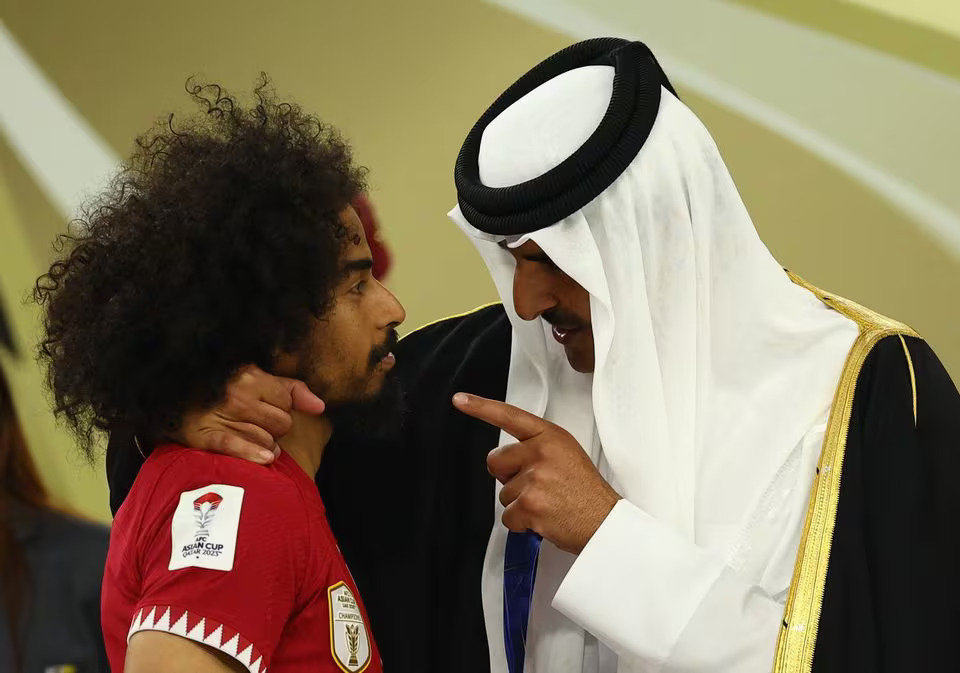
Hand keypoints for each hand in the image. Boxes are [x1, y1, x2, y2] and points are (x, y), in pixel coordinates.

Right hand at [176, 365, 324, 463]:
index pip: (287, 402)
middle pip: (282, 424)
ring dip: (263, 445)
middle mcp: (236, 394)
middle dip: (275, 429)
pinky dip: (253, 454)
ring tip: (247, 439)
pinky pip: (239, 447)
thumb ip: (291, 389)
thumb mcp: (255, 379)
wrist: (169, 401)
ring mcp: (220, 415)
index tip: (267, 411)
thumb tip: (320, 406)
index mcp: (249, 375)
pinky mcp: (205, 435)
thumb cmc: (219, 391)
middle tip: (256, 427)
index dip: (281, 410)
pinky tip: (264, 458)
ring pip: (267, 441)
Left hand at [452, 392, 620, 553]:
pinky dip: (521, 524)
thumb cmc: (587, 494)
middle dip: (507, 477)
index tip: (460, 400)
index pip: (510, 416)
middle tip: (535, 486)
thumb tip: (508, 461)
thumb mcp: (567, 455)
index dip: (480, 407)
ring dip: (519, 503)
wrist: (605, 523)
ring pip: (503, 493)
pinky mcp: (529, 503)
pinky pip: (507, 516)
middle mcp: (541, 452)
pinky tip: (543, 519)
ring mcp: (534, 477)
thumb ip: (537, 449)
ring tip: (548, 504)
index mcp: (550, 436)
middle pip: (495, 461)